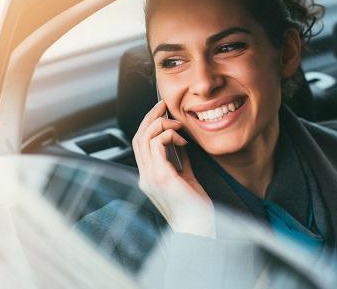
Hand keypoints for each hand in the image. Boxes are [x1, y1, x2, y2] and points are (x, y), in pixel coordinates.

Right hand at [132, 100, 215, 236]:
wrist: (199, 231)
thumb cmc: (195, 211)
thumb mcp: (186, 180)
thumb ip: (180, 162)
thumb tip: (180, 144)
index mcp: (149, 178)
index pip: (140, 144)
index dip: (147, 124)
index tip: (161, 113)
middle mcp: (145, 177)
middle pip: (138, 137)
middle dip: (150, 117)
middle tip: (163, 106)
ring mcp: (150, 178)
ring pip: (145, 138)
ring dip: (161, 125)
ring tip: (178, 126)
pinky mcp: (162, 179)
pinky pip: (157, 145)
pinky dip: (169, 136)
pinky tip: (182, 141)